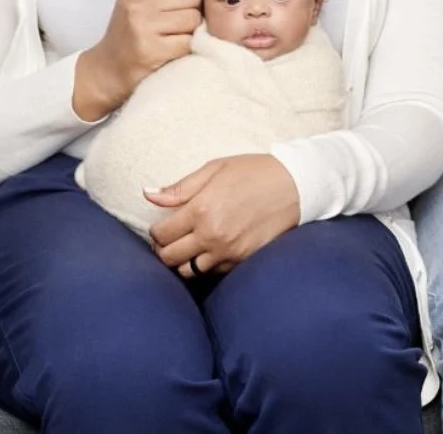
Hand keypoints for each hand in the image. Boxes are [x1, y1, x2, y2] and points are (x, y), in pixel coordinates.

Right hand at [72, 0, 201, 120]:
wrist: (106, 70)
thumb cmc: (128, 35)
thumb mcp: (139, 3)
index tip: (183, 5)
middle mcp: (137, 5)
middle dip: (194, 10)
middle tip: (181, 24)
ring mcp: (143, 27)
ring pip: (193, 18)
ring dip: (192, 30)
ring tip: (177, 37)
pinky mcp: (152, 51)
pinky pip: (189, 41)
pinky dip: (187, 47)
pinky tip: (174, 50)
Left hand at [147, 154, 300, 276]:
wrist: (294, 185)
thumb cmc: (253, 172)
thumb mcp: (215, 169)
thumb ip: (180, 187)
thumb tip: (148, 195)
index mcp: (201, 209)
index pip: (161, 234)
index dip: (156, 231)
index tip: (162, 226)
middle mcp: (211, 235)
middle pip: (169, 258)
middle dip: (164, 249)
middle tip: (170, 239)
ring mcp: (228, 251)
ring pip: (188, 271)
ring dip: (183, 261)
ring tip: (188, 246)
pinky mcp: (242, 260)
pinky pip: (212, 272)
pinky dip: (206, 264)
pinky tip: (210, 249)